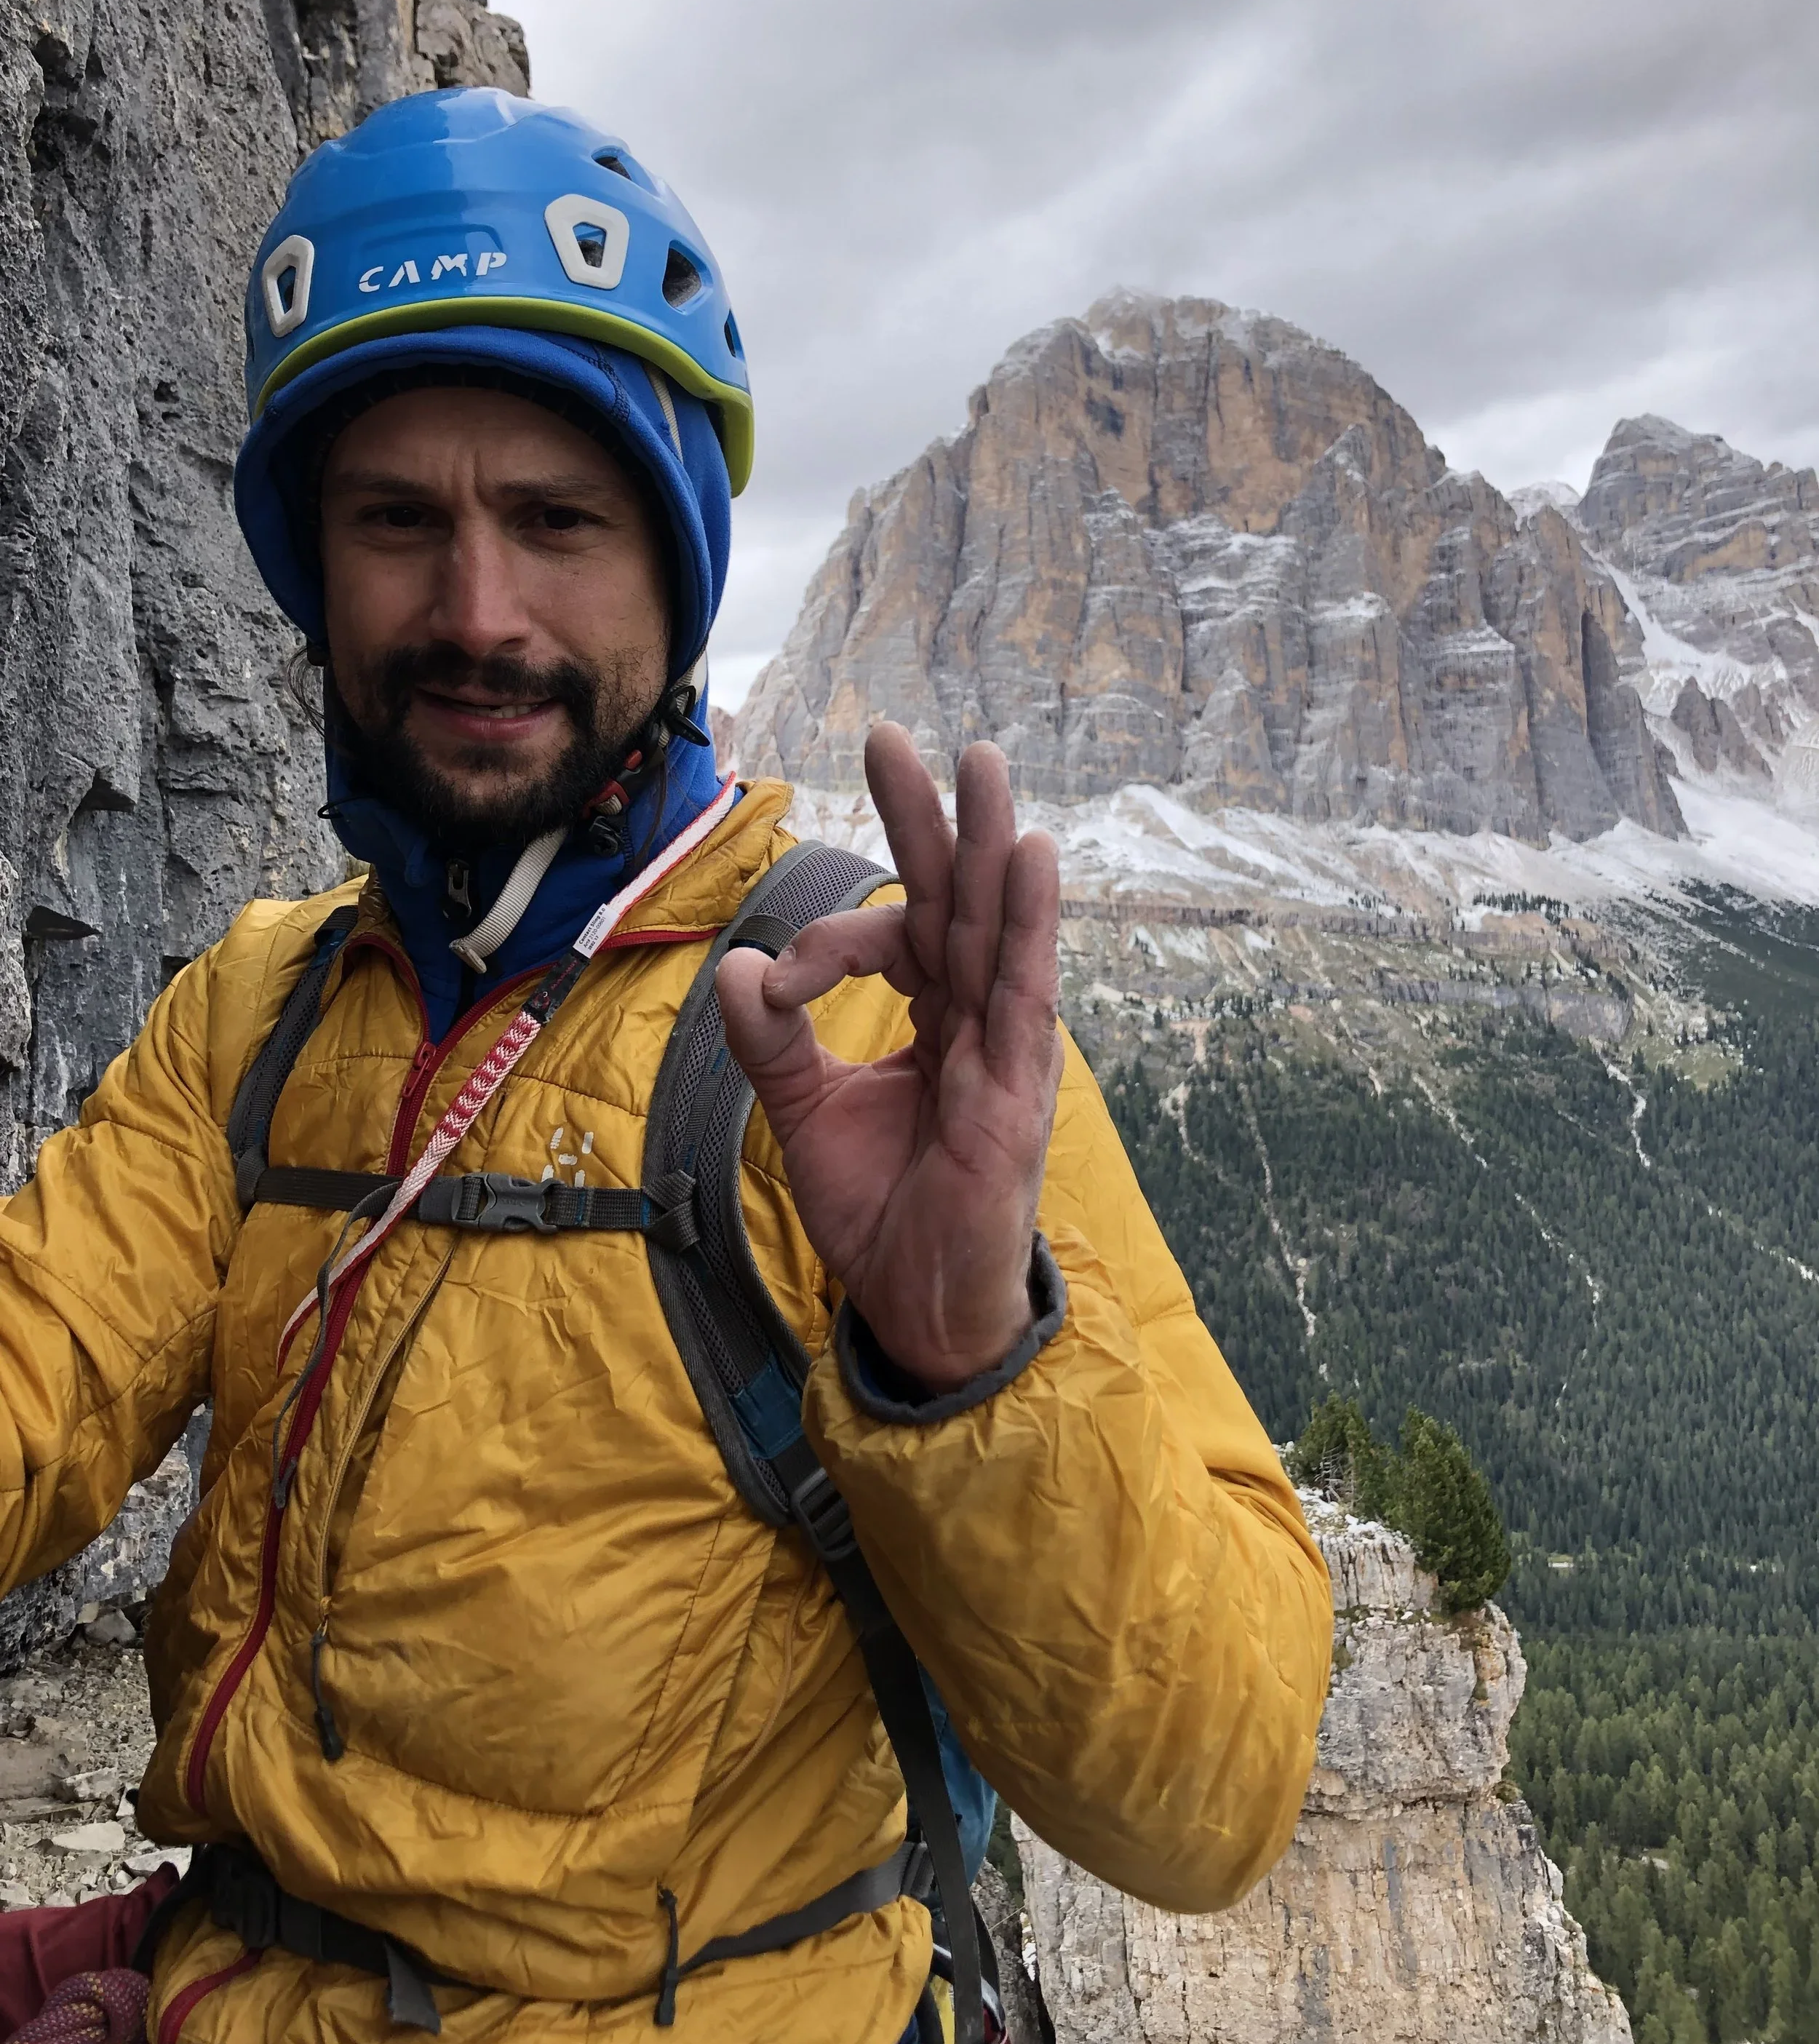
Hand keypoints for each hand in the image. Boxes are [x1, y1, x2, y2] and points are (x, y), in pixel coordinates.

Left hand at [716, 723, 1062, 1392]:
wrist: (917, 1308)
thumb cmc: (884, 1210)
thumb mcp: (805, 1113)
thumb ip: (774, 1041)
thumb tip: (734, 966)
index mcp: (934, 1015)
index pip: (891, 935)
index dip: (827, 947)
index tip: (775, 989)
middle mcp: (975, 1018)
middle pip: (954, 899)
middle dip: (931, 817)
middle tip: (901, 734)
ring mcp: (1004, 1049)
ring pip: (996, 929)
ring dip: (989, 843)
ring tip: (983, 761)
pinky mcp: (1017, 1090)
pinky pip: (1024, 995)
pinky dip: (1027, 925)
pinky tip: (1030, 858)